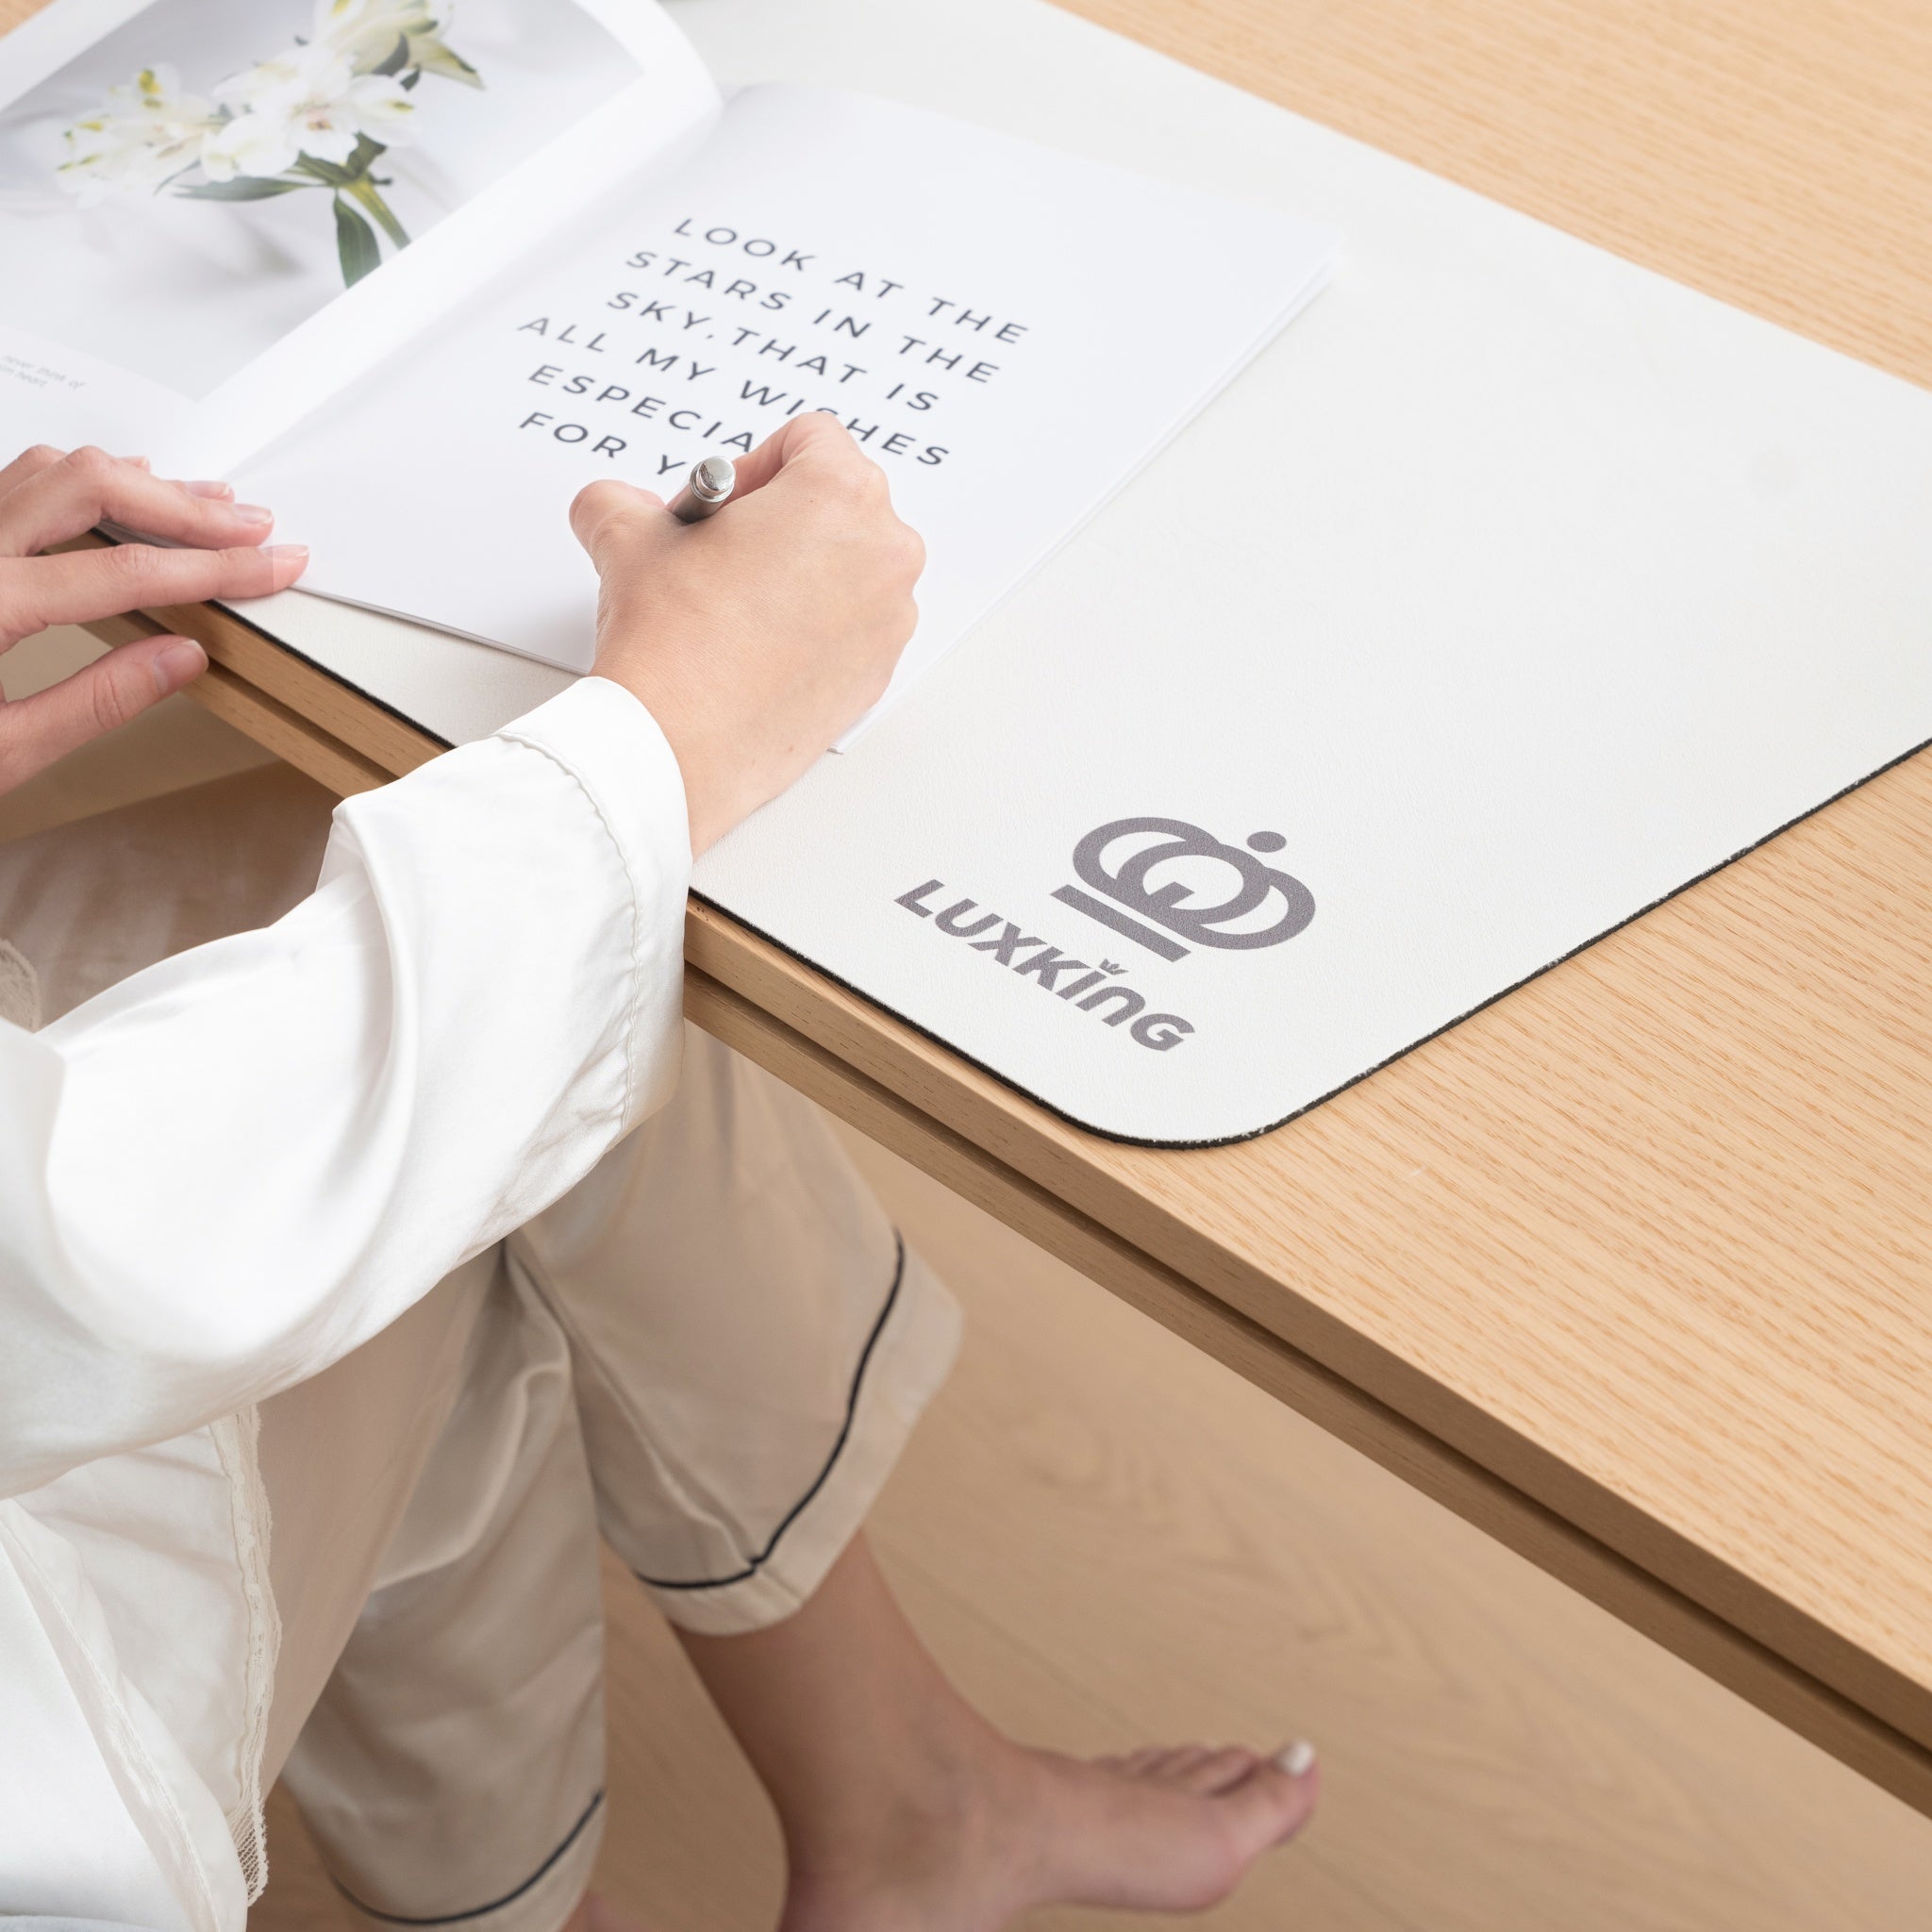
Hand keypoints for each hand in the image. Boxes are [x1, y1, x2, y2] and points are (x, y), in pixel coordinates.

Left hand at [0, 446, 307, 796]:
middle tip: (254, 530)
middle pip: (91, 485)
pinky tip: (119, 495)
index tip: (274, 567)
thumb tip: (180, 657)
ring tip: (206, 506)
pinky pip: (15, 482)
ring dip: (138, 483)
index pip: (128, 569)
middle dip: (186, 506)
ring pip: (50, 469)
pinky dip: (82, 482)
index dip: (216, 568)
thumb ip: (95, 701)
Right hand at [571, 415, 923, 853]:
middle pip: (839, 500)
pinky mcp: (879, 673)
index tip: (721, 506)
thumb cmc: (674, 646)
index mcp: (840, 495)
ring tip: (739, 605)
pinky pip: (855, 624)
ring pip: (851, 564)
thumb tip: (622, 507)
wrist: (678, 747)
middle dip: (781, 516)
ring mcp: (890, 619)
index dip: (753, 466)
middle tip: (726, 553)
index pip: (811, 438)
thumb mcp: (628, 540)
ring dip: (802, 570)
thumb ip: (625, 501)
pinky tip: (759, 647)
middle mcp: (884, 552)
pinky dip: (817, 625)